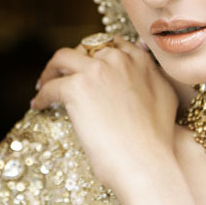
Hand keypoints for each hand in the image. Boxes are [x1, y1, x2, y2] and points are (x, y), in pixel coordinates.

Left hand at [31, 37, 179, 195]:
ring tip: (44, 84)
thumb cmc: (157, 141)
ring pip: (62, 59)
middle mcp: (119, 59)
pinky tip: (39, 105)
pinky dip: (42, 96)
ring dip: (51, 70)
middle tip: (63, 75)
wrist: (147, 161)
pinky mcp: (77, 88)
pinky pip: (50, 86)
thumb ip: (152, 77)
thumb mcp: (165, 97)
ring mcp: (97, 70)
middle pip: (85, 48)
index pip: (112, 43)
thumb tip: (143, 72)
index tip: (86, 66)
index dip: (95, 54)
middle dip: (73, 61)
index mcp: (140, 60)